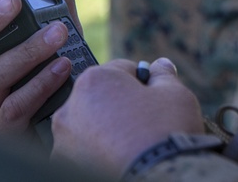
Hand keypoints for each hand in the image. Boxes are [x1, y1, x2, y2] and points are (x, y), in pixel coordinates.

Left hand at [51, 58, 204, 174]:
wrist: (158, 178)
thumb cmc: (165, 132)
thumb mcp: (174, 93)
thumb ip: (162, 74)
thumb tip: (159, 66)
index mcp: (94, 80)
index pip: (120, 70)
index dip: (141, 82)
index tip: (152, 97)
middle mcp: (70, 107)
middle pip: (100, 97)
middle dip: (119, 104)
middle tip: (143, 122)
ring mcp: (64, 140)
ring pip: (89, 124)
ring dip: (106, 128)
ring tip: (131, 143)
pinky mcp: (65, 164)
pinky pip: (83, 150)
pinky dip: (98, 152)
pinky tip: (118, 157)